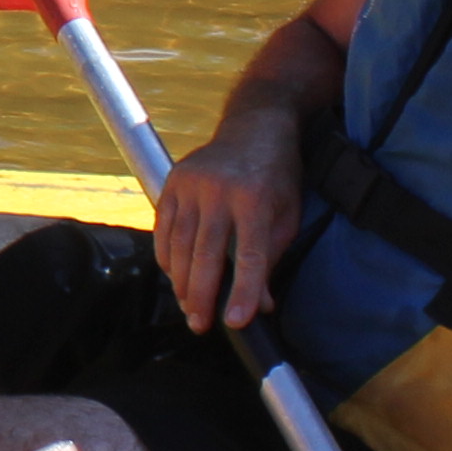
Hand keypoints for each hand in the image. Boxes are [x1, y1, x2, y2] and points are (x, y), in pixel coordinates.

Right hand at [152, 102, 305, 330]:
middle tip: (201, 325)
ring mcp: (191, 184)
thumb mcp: (287, 214)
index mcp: (255, 198)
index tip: (236, 322)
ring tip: (189, 307)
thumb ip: (272, 257)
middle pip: (206, 253)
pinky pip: (164, 227)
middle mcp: (219, 190)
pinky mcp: (173, 180)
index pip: (249, 255)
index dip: (244, 291)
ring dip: (182, 281)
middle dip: (202, 295)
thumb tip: (262, 306)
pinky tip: (174, 277)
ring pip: (179, 244)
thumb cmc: (277, 175)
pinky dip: (166, 256)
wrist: (254, 125)